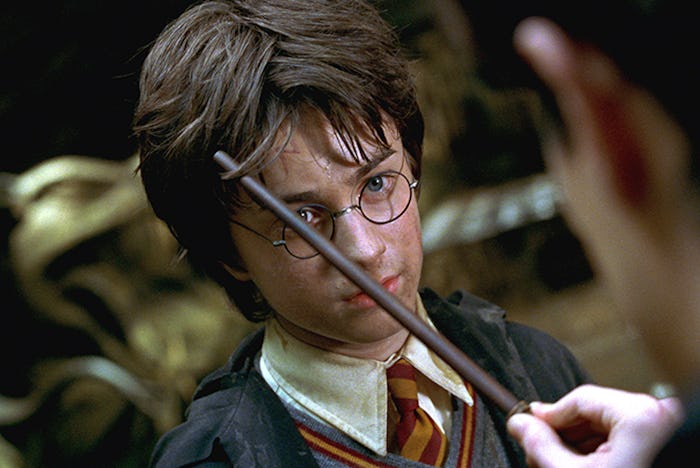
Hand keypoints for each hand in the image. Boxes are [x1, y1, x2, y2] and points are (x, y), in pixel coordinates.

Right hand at [507, 384, 682, 467]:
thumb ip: (541, 445)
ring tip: (560, 461)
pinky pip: (626, 435)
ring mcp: (663, 429)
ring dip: (580, 442)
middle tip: (540, 449)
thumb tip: (520, 423)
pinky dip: (602, 448)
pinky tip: (585, 463)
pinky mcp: (664, 442)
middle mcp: (657, 416)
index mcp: (640, 417)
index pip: (580, 398)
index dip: (549, 415)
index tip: (529, 425)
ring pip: (608, 423)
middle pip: (594, 411)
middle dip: (564, 432)